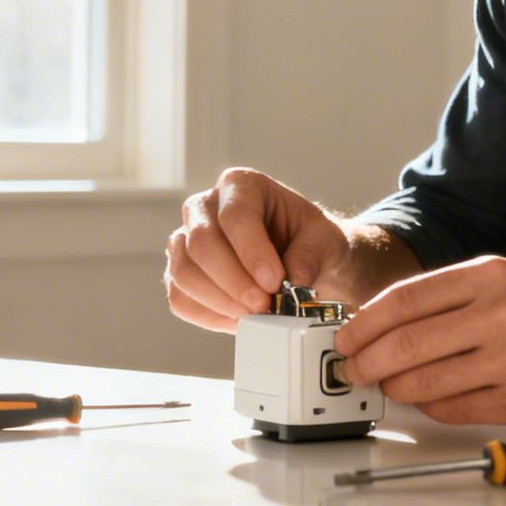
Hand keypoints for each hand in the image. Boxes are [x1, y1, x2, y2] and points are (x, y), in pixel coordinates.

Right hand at [165, 167, 351, 331]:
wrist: (302, 263)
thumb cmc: (309, 242)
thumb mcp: (324, 241)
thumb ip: (310, 256)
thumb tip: (294, 280)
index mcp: (241, 185)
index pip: (234, 215)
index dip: (252, 252)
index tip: (275, 282)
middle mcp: (205, 206)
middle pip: (201, 242)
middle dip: (234, 281)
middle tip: (265, 305)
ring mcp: (186, 240)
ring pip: (184, 272)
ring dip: (220, 301)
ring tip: (255, 315)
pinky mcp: (181, 273)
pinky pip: (180, 298)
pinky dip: (209, 315)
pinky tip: (238, 320)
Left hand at [333, 256, 505, 430]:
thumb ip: (454, 299)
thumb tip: (389, 322)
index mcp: (490, 276)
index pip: (405, 299)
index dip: (365, 322)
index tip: (346, 336)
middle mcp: (499, 314)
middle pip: (406, 342)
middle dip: (368, 360)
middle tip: (354, 369)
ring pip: (425, 381)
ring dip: (396, 388)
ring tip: (389, 387)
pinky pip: (455, 408)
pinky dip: (432, 407)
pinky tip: (430, 399)